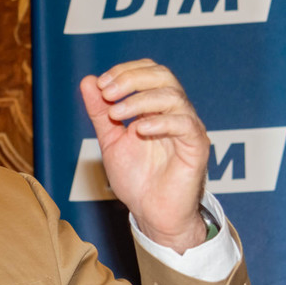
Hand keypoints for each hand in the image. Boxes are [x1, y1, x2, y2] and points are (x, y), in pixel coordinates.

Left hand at [80, 59, 208, 253]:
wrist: (151, 213)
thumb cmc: (136, 179)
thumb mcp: (110, 141)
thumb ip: (100, 113)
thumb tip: (88, 81)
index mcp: (156, 107)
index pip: (149, 71)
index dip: (125, 71)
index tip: (101, 84)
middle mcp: (174, 112)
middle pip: (163, 76)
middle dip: (131, 79)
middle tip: (108, 93)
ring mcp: (187, 128)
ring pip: (173, 96)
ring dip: (139, 100)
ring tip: (115, 114)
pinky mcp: (196, 147)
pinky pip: (185, 124)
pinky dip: (160, 122)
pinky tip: (139, 130)